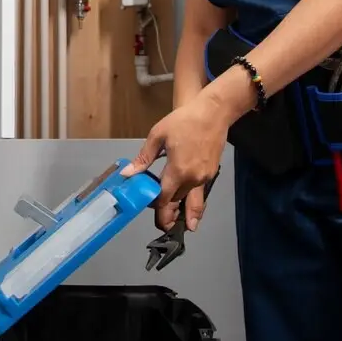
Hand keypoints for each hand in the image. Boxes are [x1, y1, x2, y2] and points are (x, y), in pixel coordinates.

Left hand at [120, 93, 230, 232]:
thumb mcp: (158, 135)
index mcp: (177, 170)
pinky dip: (194, 199)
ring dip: (187, 213)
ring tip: (185, 227)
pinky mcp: (212, 173)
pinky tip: (190, 203)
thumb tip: (127, 174)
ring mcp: (205, 177)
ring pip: (193, 200)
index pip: (165, 198)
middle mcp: (193, 178)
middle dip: (170, 212)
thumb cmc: (183, 120)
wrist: (213, 113)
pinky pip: (200, 191)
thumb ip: (143, 158)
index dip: (157, 208)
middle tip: (163, 224)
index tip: (151, 210)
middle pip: (179, 201)